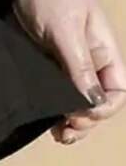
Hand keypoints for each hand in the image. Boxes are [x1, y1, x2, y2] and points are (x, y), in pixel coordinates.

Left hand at [9, 0, 125, 142]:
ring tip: (58, 133)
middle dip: (86, 123)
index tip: (80, 114)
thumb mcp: (66, 32)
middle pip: (99, 106)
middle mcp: (91, 67)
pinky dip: (55, 118)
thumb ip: (79, 67)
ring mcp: (70, 73)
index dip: (103, 110)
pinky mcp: (49, 76)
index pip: (117, 92)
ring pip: (79, 109)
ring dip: (72, 126)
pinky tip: (48, 125)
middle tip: (65, 129)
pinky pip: (58, 103)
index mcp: (105, 53)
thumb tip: (92, 102)